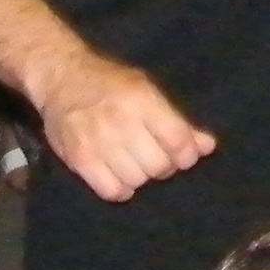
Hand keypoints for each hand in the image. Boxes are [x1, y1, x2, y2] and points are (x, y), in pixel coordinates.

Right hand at [35, 47, 214, 200]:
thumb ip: (178, 121)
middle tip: (157, 157)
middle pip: (158, 166)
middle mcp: (120, 122)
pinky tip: (120, 176)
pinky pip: (111, 191)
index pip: (177, 141)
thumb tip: (207, 146)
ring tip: (137, 164)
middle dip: (165, 166)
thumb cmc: (110, 82)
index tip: (184, 155)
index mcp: (141, 100)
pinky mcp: (79, 160)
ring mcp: (97, 142)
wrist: (62, 78)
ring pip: (137, 181)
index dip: (187, 155)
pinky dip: (121, 189)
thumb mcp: (147, 89)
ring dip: (142, 177)